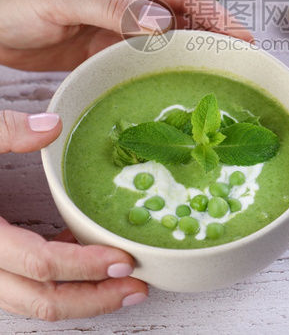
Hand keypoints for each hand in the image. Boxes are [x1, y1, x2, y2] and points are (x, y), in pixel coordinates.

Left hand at [0, 0, 252, 70]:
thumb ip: (113, 5)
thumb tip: (163, 23)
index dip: (213, 13)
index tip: (241, 36)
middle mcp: (123, 1)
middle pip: (178, 18)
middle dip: (210, 36)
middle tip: (239, 61)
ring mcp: (111, 28)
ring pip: (160, 42)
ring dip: (187, 56)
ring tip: (214, 78)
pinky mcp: (96, 52)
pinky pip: (134, 62)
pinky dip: (155, 72)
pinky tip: (169, 86)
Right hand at [0, 111, 147, 319]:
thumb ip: (6, 130)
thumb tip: (54, 123)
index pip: (39, 265)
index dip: (85, 267)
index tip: (123, 259)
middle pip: (41, 302)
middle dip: (94, 299)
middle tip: (137, 287)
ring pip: (31, 303)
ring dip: (80, 298)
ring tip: (120, 285)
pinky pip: (21, 287)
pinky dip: (57, 282)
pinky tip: (82, 260)